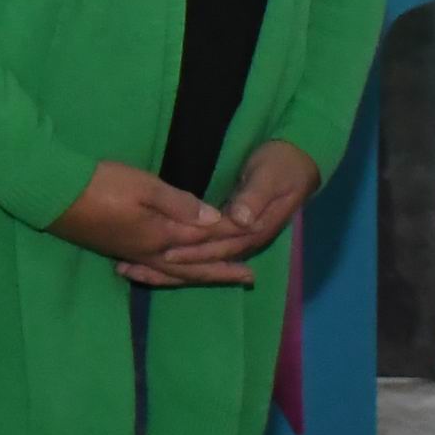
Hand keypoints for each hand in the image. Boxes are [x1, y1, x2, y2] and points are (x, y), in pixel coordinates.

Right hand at [50, 159, 252, 287]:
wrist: (52, 195)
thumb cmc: (100, 185)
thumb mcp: (143, 187)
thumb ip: (179, 203)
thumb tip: (214, 218)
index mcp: (162, 236)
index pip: (206, 237)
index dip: (231, 234)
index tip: (256, 232)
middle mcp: (152, 252)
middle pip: (195, 266)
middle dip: (223, 270)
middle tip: (250, 279)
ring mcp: (133, 254)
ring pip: (176, 272)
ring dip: (201, 276)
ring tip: (222, 279)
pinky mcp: (118, 250)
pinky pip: (155, 272)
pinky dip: (170, 277)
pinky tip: (169, 275)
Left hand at [124, 140, 318, 286]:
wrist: (297, 163)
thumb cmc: (281, 166)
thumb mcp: (270, 177)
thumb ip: (254, 197)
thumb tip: (239, 220)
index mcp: (255, 230)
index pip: (221, 246)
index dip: (195, 251)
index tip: (167, 253)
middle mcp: (245, 239)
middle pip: (207, 258)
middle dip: (175, 265)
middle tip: (140, 268)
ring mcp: (237, 236)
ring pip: (203, 258)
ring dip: (173, 267)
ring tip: (137, 271)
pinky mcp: (229, 230)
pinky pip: (203, 246)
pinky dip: (182, 254)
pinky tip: (157, 257)